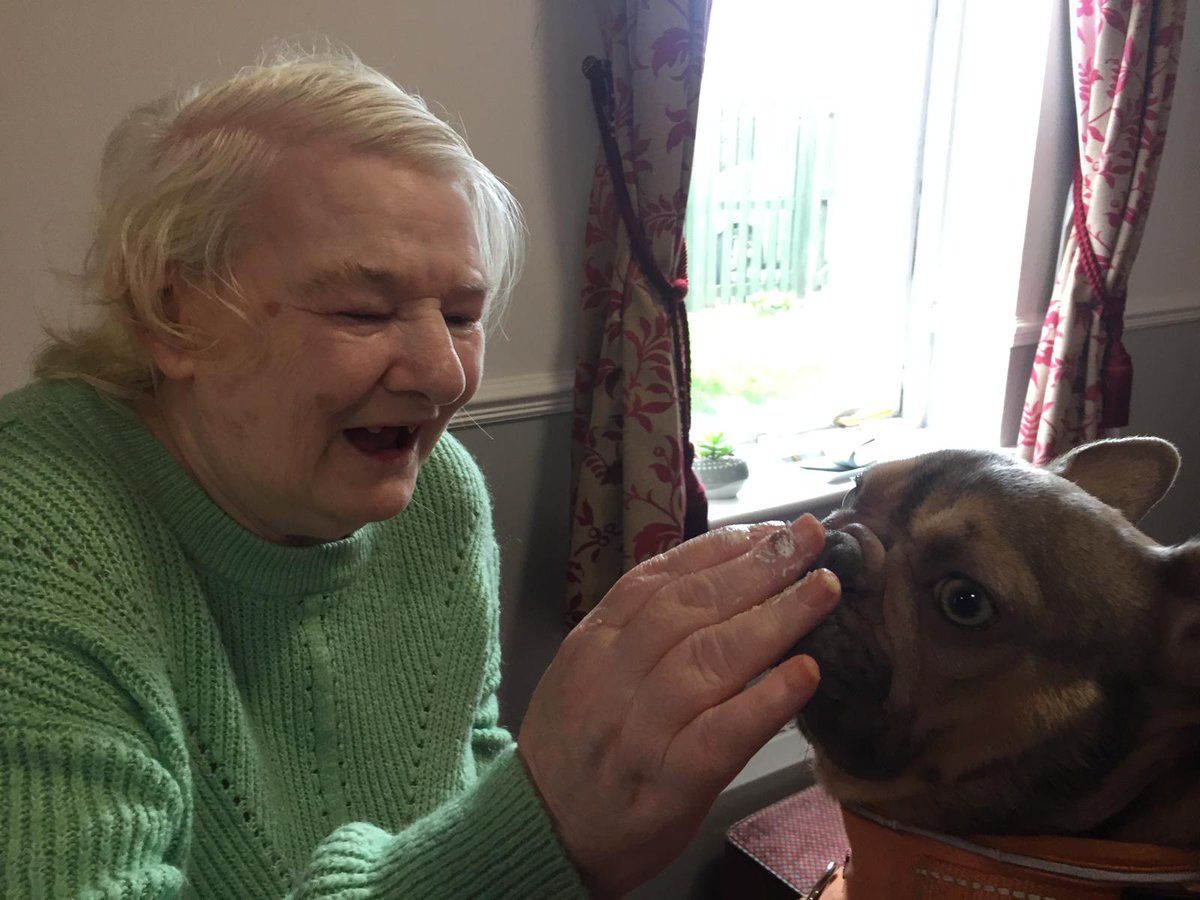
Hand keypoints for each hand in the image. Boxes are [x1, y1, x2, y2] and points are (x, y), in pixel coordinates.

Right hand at [518, 515, 837, 897]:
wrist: (542, 832)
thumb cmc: (576, 748)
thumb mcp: (587, 671)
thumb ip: (639, 628)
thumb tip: (719, 578)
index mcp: (593, 641)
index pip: (661, 579)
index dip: (721, 550)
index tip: (771, 530)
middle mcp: (612, 675)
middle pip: (692, 606)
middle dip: (758, 568)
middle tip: (810, 540)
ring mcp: (640, 728)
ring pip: (711, 657)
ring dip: (775, 618)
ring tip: (823, 590)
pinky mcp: (669, 781)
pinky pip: (722, 733)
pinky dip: (766, 700)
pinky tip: (805, 673)